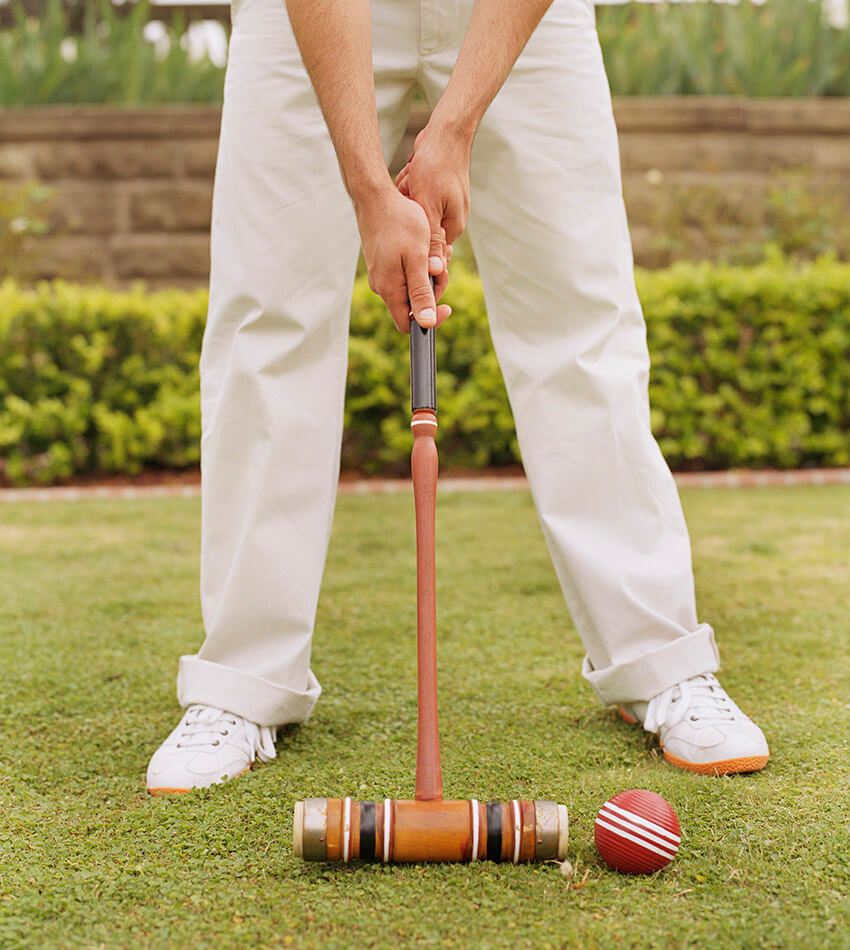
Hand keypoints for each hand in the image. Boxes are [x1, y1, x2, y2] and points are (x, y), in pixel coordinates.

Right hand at [354, 184, 451, 333]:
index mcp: (389, 288)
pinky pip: (405, 273)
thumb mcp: (417, 258)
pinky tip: (425, 246)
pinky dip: (419, 264)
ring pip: (411, 286)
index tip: (447, 307)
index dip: (429, 321)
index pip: (408, 324)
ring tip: (437, 250)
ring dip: (428, 273)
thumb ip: (421, 293)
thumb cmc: (399, 223)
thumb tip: (426, 324)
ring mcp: (381, 274)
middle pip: (412, 304)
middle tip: (444, 265)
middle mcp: (381, 285)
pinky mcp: (383, 263)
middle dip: (433, 289)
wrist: (376, 196)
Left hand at [395, 119, 471, 274]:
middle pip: (419, 232)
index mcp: (452, 228)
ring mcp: (444, 206)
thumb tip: (435, 271)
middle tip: (410, 192)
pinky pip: (416, 199)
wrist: (446, 134)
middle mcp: (450, 220)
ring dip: (408, 196)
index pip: (431, 253)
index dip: (414, 247)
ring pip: (415, 214)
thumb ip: (432, 241)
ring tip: (412, 179)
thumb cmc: (437, 168)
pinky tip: (412, 174)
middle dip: (409, 215)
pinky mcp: (436, 193)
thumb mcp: (429, 207)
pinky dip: (410, 187)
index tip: (401, 231)